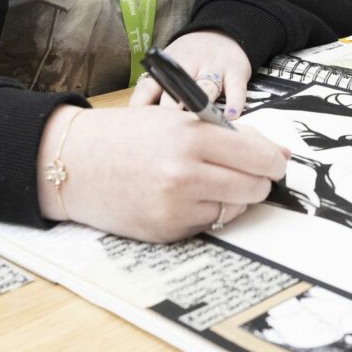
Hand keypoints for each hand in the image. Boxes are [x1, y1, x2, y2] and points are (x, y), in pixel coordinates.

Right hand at [36, 103, 288, 241]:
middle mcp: (185, 173)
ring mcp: (175, 207)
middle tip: (247, 173)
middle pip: (255, 187)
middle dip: (258, 181)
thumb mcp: (177, 120)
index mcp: (191, 136)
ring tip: (208, 182)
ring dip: (232, 198)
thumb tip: (279, 154)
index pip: (259, 155)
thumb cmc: (125, 135)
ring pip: (235, 209)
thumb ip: (229, 135)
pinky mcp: (166, 231)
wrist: (72, 163)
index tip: (275, 161)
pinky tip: (184, 197)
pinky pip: (208, 225)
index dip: (273, 160)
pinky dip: (205, 212)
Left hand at [129, 29, 252, 118]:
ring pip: (206, 88)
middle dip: (170, 111)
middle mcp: (190, 65)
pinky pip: (236, 89)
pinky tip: (231, 116)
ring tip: (198, 125)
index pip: (148, 87)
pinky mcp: (236, 71)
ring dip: (201, 106)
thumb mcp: (169, 67)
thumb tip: (137, 123)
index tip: (137, 128)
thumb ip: (155, 91)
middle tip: (167, 134)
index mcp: (167, 68)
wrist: (223, 33)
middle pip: (177, 91)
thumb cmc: (191, 59)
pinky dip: (235, 103)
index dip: (141, 107)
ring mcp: (214, 67)